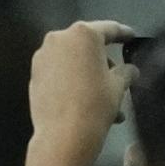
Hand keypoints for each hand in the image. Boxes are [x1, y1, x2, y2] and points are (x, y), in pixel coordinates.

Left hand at [28, 20, 136, 156]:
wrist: (63, 136)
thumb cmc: (95, 104)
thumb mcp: (118, 85)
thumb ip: (126, 71)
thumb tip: (130, 70)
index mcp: (82, 34)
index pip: (109, 29)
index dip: (123, 33)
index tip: (131, 36)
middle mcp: (58, 39)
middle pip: (87, 45)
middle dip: (103, 60)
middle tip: (118, 74)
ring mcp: (42, 58)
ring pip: (73, 61)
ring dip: (89, 74)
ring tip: (106, 97)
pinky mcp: (34, 76)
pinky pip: (60, 73)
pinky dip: (74, 81)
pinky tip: (86, 100)